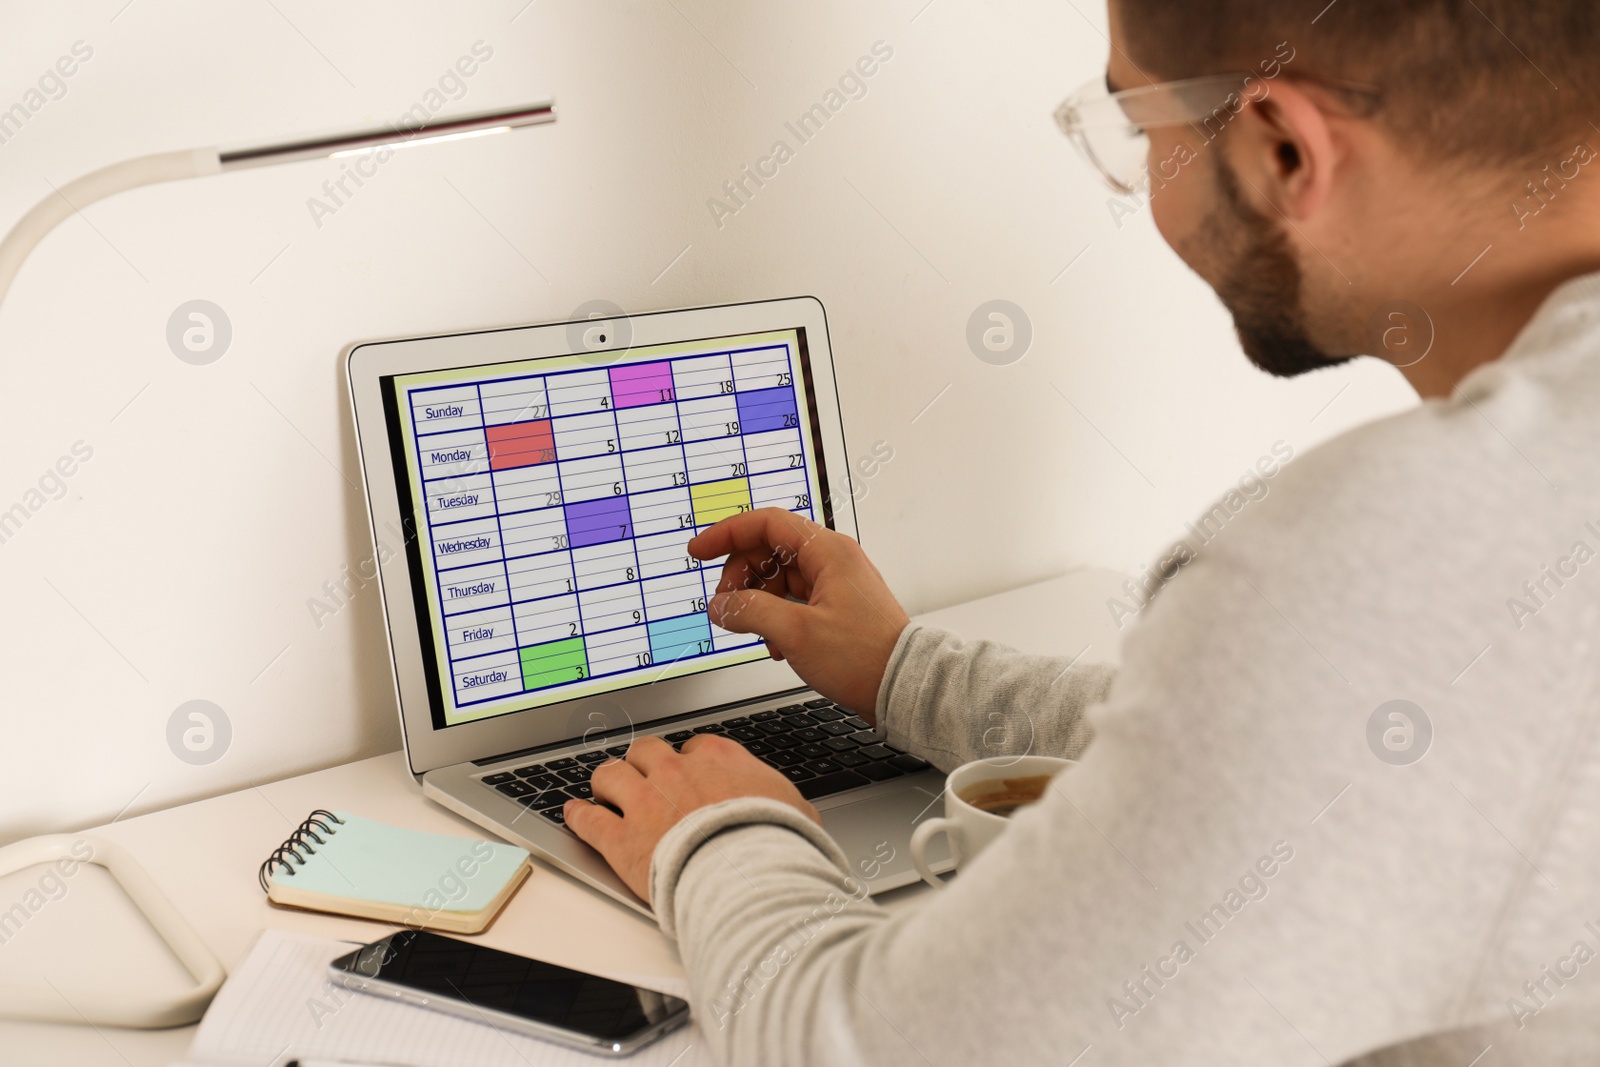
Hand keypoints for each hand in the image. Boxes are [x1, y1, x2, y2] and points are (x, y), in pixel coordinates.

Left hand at [564, 735, 818, 901]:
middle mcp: (678, 773)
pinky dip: (578, 815)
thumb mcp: (797, 813)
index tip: (689, 773)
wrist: (748, 878)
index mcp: (721, 761)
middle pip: (647, 751)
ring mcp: (645, 803)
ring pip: (611, 775)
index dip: (689, 761)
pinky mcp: (622, 839)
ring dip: (608, 782)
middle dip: (644, 763)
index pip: (696, 746)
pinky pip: (588, 818)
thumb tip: (794, 812)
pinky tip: (574, 814)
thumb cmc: (778, 848)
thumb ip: (782, 803)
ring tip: (605, 790)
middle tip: (643, 777)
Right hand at [688, 508, 909, 718]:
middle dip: (739, 578)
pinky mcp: (835, 607)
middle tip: (726, 607)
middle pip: (768, 551)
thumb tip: (720, 606)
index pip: (766, 523)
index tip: (699, 551)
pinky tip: (777, 645)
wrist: (903, 686)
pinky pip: (792, 600)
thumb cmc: (866, 657)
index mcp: (828, 551)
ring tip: (756, 634)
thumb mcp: (795, 632)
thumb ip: (749, 611)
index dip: (727, 534)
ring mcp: (835, 583)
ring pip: (778, 578)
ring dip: (757, 604)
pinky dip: (775, 618)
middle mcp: (833, 560)